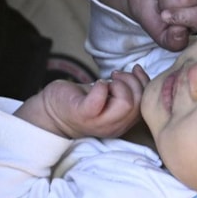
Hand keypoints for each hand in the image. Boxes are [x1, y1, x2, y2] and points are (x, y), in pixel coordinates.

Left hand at [14, 65, 148, 138]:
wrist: (51, 111)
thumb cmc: (82, 100)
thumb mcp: (110, 96)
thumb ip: (127, 89)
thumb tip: (139, 70)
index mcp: (123, 123)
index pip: (145, 105)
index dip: (144, 84)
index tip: (133, 71)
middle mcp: (114, 127)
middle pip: (138, 104)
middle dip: (131, 82)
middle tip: (116, 76)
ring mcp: (99, 123)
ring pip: (126, 104)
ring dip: (119, 85)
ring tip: (108, 81)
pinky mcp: (83, 114)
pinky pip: (100, 99)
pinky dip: (101, 86)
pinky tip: (97, 84)